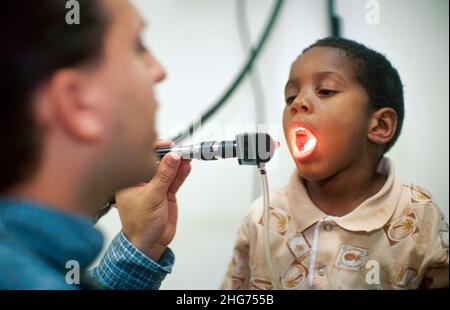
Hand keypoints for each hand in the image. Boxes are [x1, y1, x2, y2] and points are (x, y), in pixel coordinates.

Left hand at [115, 140, 191, 260]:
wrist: (150, 243)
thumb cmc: (140, 224)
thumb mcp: (152, 197)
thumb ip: (163, 176)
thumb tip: (172, 158)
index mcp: (130, 179)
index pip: (142, 158)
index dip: (154, 149)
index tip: (168, 145)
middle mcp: (142, 181)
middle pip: (157, 162)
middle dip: (169, 154)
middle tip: (180, 150)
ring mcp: (155, 187)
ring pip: (168, 170)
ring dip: (178, 163)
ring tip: (187, 156)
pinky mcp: (166, 193)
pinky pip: (174, 179)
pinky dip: (181, 173)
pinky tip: (187, 166)